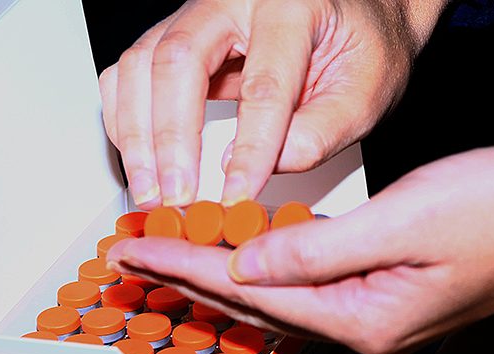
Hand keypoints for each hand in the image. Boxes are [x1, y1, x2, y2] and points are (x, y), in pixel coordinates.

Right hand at [99, 0, 447, 208]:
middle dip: (170, 140)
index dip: (249, 146)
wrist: (344, 12)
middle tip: (175, 195)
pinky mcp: (172, 37)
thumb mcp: (368, 87)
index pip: (263, 83)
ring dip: (136, 136)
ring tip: (150, 189)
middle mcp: (232, 0)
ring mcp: (194, 15)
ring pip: (140, 65)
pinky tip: (140, 158)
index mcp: (291, 5)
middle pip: (178, 62)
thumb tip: (268, 167)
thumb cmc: (357, 44)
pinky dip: (125, 120)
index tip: (236, 194)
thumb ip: (324, 128)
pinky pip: (128, 73)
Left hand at [107, 147, 493, 353]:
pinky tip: (232, 251)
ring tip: (164, 252)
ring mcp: (361, 304)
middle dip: (182, 272)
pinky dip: (253, 261)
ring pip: (264, 289)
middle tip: (130, 255)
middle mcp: (354, 319)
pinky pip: (294, 276)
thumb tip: (247, 266)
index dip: (184, 265)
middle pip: (245, 299)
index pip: (246, 291)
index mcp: (359, 315)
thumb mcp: (404, 224)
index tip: (137, 249)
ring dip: (211, 268)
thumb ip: (318, 250)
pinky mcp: (369, 281)